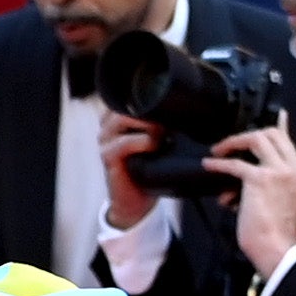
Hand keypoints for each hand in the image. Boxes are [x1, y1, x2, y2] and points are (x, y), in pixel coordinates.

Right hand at [98, 104, 171, 235]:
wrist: (135, 202)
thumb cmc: (149, 168)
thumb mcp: (157, 139)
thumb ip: (162, 121)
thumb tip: (190, 104)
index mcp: (118, 116)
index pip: (132, 92)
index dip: (153, 95)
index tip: (174, 102)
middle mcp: (108, 124)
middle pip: (128, 101)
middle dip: (153, 109)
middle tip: (172, 119)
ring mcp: (105, 140)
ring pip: (125, 117)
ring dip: (150, 124)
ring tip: (164, 134)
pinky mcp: (108, 156)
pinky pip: (125, 142)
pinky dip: (144, 142)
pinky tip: (156, 146)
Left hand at [211, 125, 295, 287]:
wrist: (276, 250)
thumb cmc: (275, 235)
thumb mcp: (283, 204)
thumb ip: (272, 186)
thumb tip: (246, 173)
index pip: (289, 144)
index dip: (277, 129)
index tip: (275, 117)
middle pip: (274, 134)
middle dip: (250, 135)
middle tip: (232, 143)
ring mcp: (280, 172)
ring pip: (258, 139)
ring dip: (234, 143)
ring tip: (219, 151)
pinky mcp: (261, 179)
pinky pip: (236, 164)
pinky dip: (220, 164)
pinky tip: (209, 165)